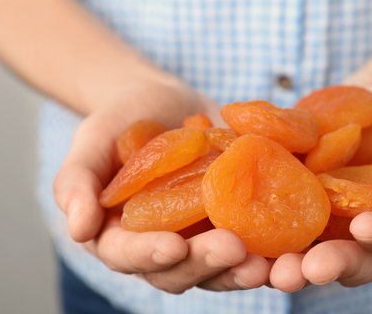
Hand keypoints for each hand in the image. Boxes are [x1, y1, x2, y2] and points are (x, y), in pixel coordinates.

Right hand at [53, 76, 269, 292]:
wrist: (165, 103)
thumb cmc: (120, 120)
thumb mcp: (92, 141)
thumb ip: (76, 181)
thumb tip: (77, 229)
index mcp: (123, 237)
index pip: (130, 257)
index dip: (149, 256)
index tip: (171, 246)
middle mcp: (166, 246)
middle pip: (183, 270)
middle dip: (207, 263)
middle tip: (231, 248)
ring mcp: (203, 235)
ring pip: (223, 265)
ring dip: (245, 268)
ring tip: (271, 263)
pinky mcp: (236, 218)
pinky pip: (256, 237)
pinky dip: (275, 243)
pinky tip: (296, 239)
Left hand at [269, 76, 371, 291]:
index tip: (366, 225)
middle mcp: (356, 234)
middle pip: (346, 260)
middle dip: (328, 265)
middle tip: (306, 268)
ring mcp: (322, 220)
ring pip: (306, 250)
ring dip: (288, 262)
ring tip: (270, 267)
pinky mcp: (293, 199)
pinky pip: (274, 215)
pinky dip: (258, 224)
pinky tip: (239, 223)